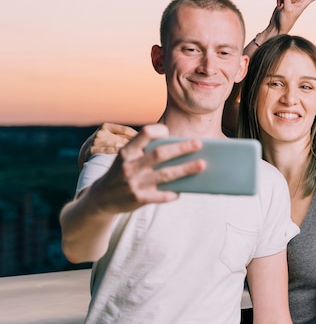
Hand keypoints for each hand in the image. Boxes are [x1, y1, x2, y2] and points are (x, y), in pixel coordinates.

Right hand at [88, 124, 204, 213]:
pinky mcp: (138, 199)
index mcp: (126, 152)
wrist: (100, 198)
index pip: (145, 134)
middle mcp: (129, 166)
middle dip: (181, 148)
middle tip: (198, 143)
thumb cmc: (121, 173)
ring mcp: (134, 183)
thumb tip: (179, 148)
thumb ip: (145, 152)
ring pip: (165, 174)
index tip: (170, 131)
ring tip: (202, 164)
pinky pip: (161, 196)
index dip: (159, 130)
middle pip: (160, 154)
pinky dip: (173, 193)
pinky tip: (183, 190)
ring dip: (186, 169)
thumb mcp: (126, 158)